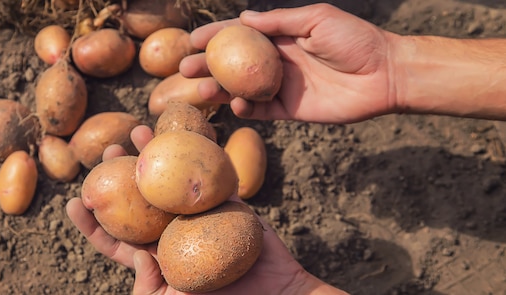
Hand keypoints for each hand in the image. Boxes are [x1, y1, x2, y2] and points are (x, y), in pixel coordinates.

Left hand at [66, 125, 347, 293]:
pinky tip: (186, 132)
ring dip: (155, 154)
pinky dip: (201, 154)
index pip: (117, 241)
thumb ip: (148, 291)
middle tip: (105, 151)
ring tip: (138, 130)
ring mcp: (200, 216)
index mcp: (157, 257)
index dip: (93, 224)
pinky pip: (212, 176)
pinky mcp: (228, 204)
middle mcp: (174, 233)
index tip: (73, 202)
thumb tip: (137, 256)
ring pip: (171, 180)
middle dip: (119, 174)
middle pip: (139, 200)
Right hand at [180, 4, 399, 123]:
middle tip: (184, 70)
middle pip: (233, 64)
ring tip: (200, 90)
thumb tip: (243, 19)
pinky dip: (245, 109)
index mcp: (281, 36)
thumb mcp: (316, 19)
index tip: (191, 41)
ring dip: (219, 90)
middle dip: (207, 66)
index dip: (214, 37)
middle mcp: (276, 61)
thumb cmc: (354, 39)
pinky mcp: (290, 110)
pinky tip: (235, 104)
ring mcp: (281, 86)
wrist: (385, 74)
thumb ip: (279, 22)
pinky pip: (261, 111)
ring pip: (241, 89)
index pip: (239, 35)